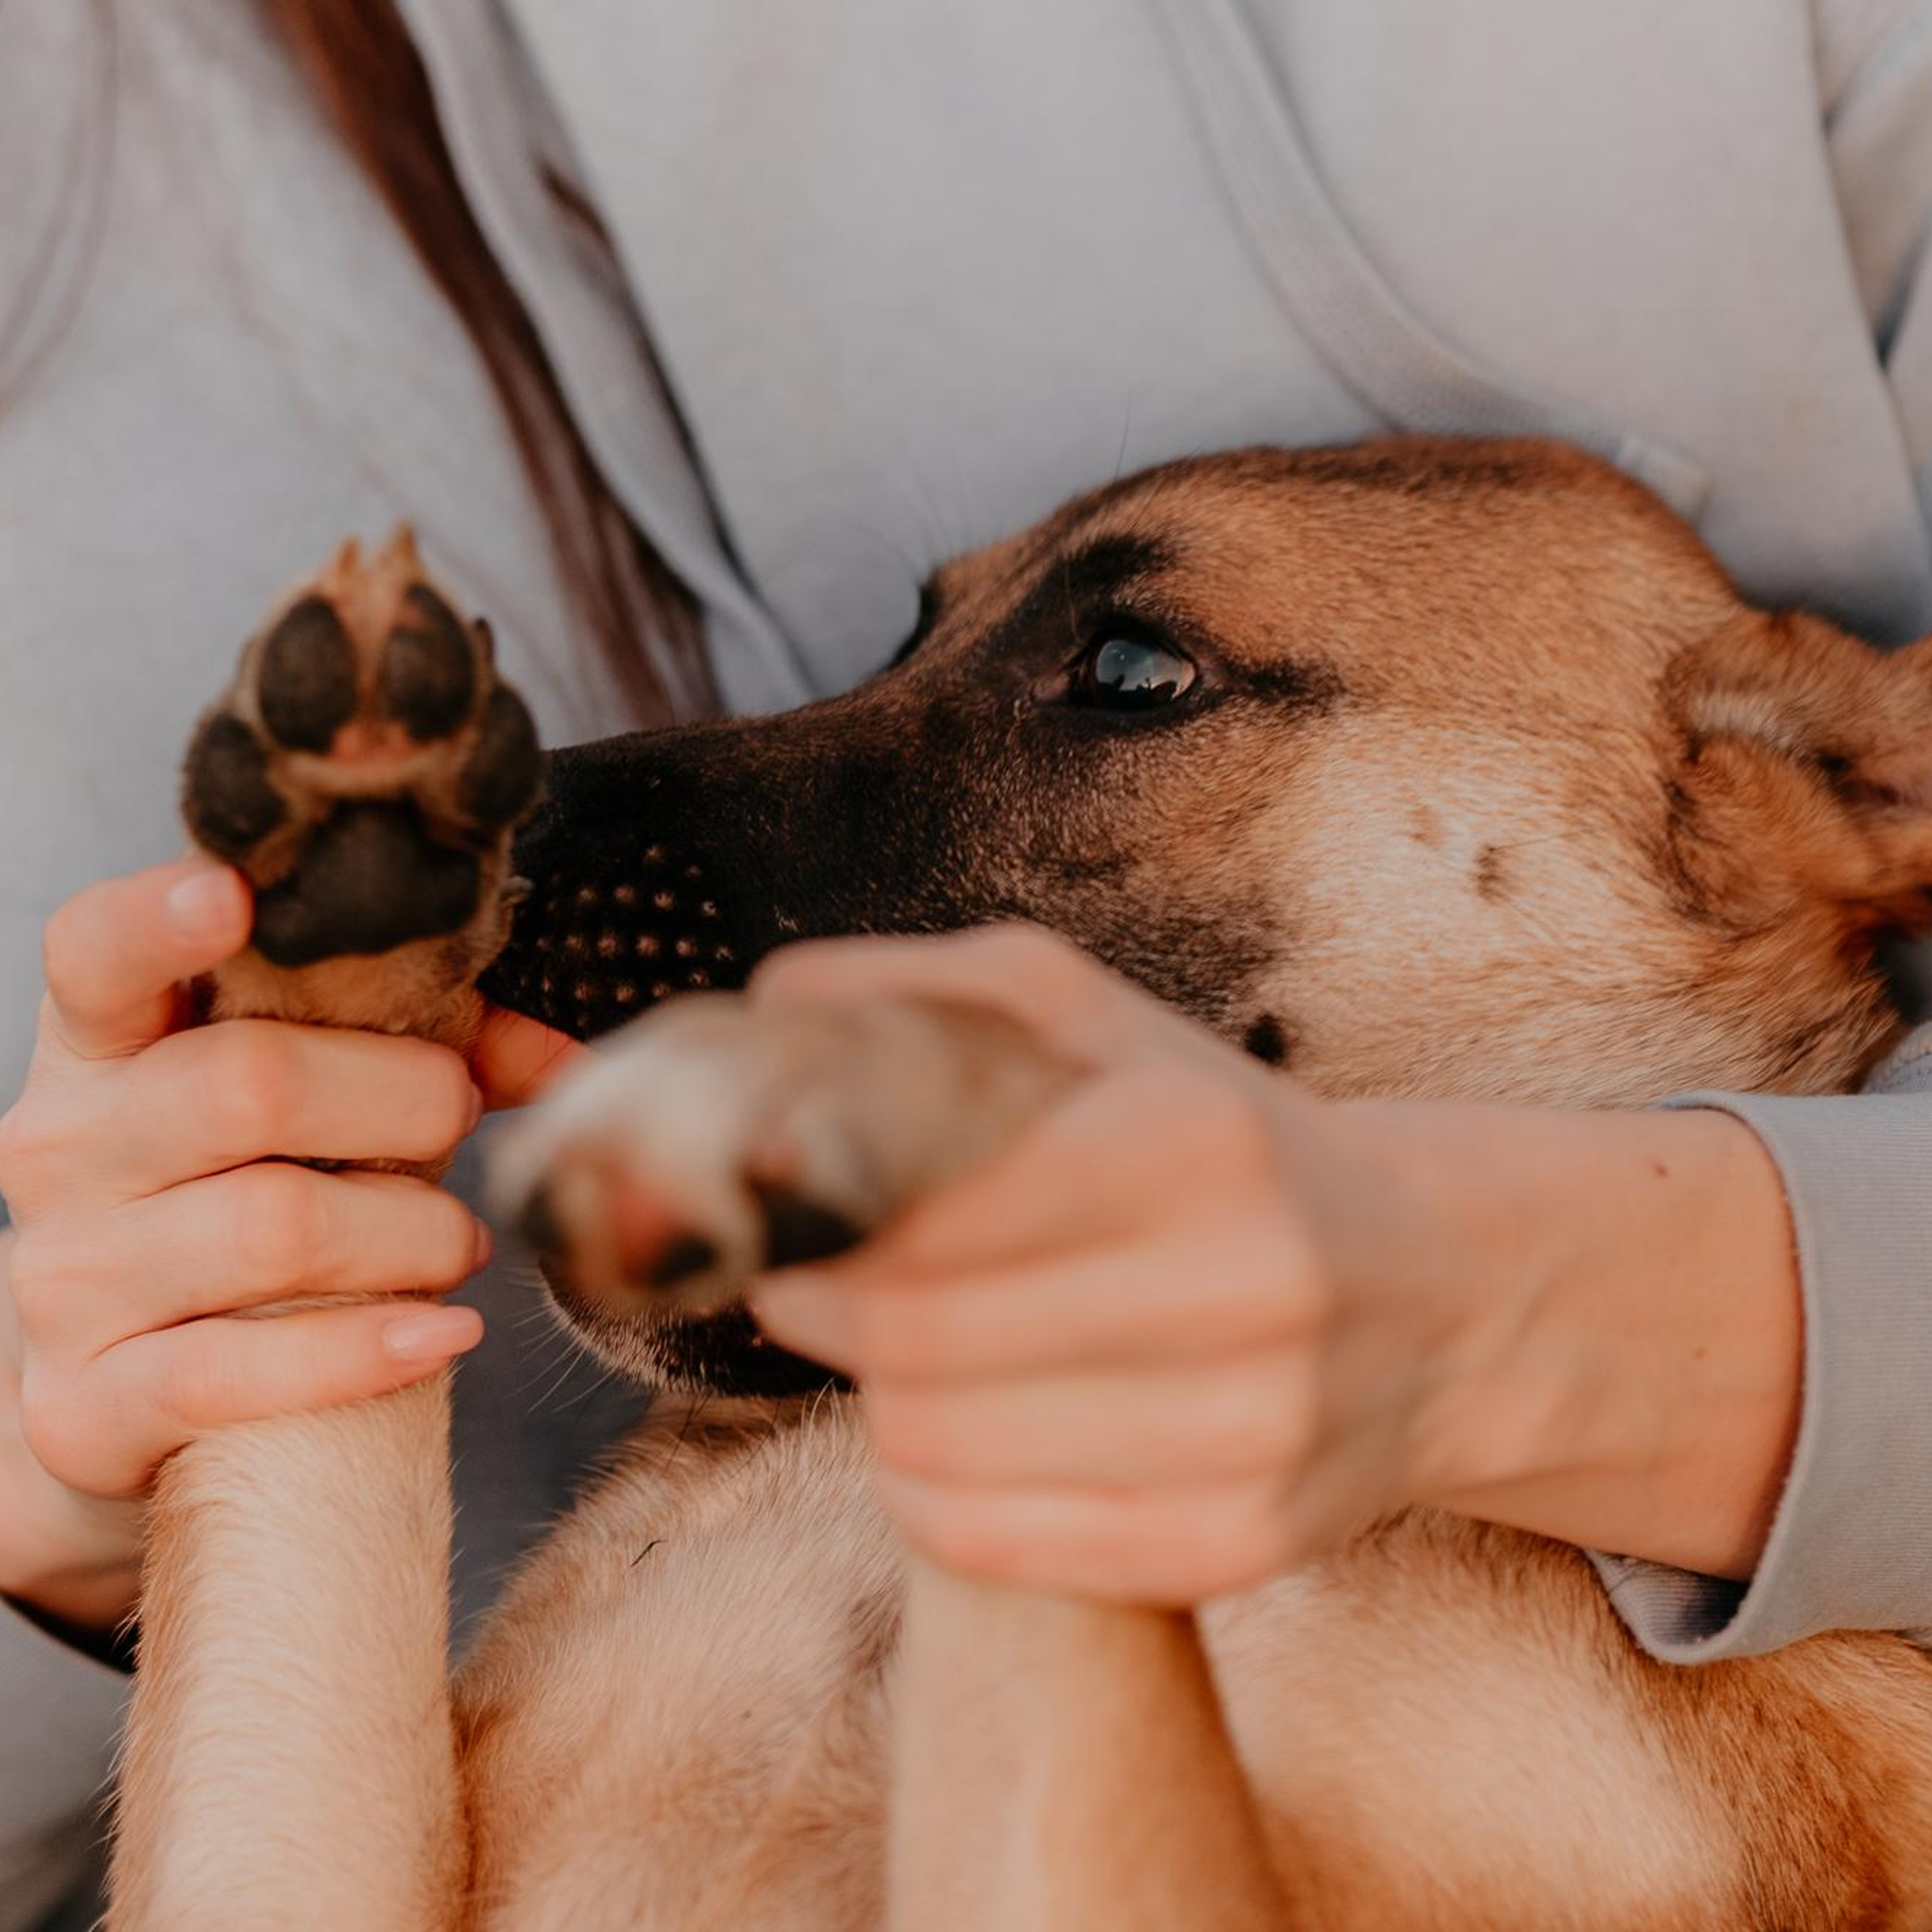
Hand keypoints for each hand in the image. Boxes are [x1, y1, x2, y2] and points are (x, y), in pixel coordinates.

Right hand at [0, 857, 582, 1632]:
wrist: (119, 1400)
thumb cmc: (245, 1203)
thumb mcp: (320, 1108)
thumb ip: (434, 1054)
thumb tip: (566, 1063)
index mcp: (103, 1047)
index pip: (96, 954)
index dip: (156, 917)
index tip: (233, 894)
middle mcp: (58, 1148)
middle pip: (248, 1084)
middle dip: (403, 1100)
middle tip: (456, 1122)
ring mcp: (64, 1280)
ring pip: (275, 1227)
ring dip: (412, 1233)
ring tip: (457, 1241)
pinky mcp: (85, 1404)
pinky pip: (238, 1370)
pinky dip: (366, 1350)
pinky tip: (442, 1332)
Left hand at [747, 927, 1801, 1605]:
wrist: (1431, 1292)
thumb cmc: (1227, 1144)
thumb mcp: (1107, 1026)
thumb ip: (939, 992)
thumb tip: (770, 1004)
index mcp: (1198, 1140)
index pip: (933, 1213)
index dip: (827, 1222)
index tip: (787, 1212)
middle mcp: (1244, 1289)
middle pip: (918, 1341)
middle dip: (824, 1310)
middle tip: (808, 1281)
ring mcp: (1253, 1435)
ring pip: (937, 1449)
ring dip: (875, 1399)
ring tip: (896, 1350)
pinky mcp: (1240, 1544)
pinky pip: (992, 1544)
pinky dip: (926, 1492)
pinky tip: (950, 1435)